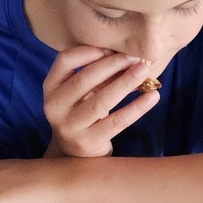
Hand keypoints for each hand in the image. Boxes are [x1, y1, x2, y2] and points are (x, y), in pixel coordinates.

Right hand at [43, 46, 159, 157]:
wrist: (75, 153)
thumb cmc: (81, 112)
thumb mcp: (78, 93)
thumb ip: (94, 75)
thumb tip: (125, 57)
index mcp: (50, 87)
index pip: (64, 60)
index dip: (89, 52)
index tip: (111, 49)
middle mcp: (54, 107)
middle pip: (83, 79)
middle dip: (112, 65)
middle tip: (135, 58)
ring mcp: (69, 127)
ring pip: (100, 101)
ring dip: (125, 83)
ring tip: (143, 71)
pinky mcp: (88, 142)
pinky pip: (116, 122)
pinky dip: (136, 108)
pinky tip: (152, 97)